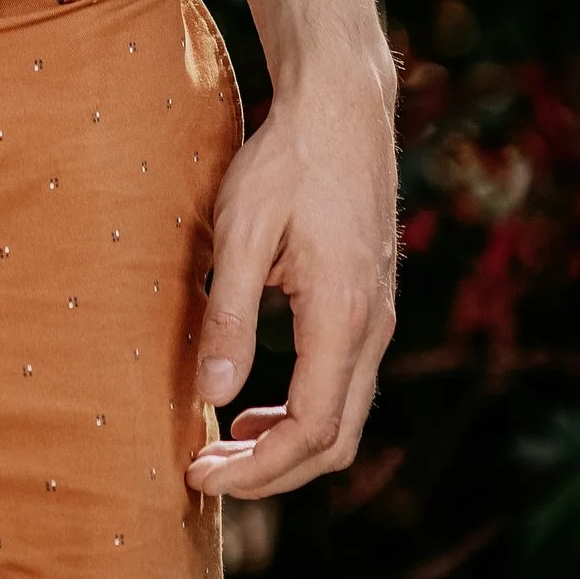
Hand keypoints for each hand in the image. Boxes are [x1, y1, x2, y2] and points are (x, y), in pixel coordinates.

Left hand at [185, 49, 397, 500]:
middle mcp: (373, 327)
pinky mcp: (372, 305)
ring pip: (344, 419)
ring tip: (225, 444)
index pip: (309, 430)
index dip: (256, 467)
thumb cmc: (287, 159)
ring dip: (287, 448)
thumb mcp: (243, 230)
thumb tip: (212, 392)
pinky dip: (303, 414)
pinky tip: (258, 403)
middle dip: (271, 474)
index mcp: (342, 315)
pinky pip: (344, 386)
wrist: (342, 105)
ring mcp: (379, 318)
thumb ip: (230, 314)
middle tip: (206, 472)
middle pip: (333, 442)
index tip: (199, 471)